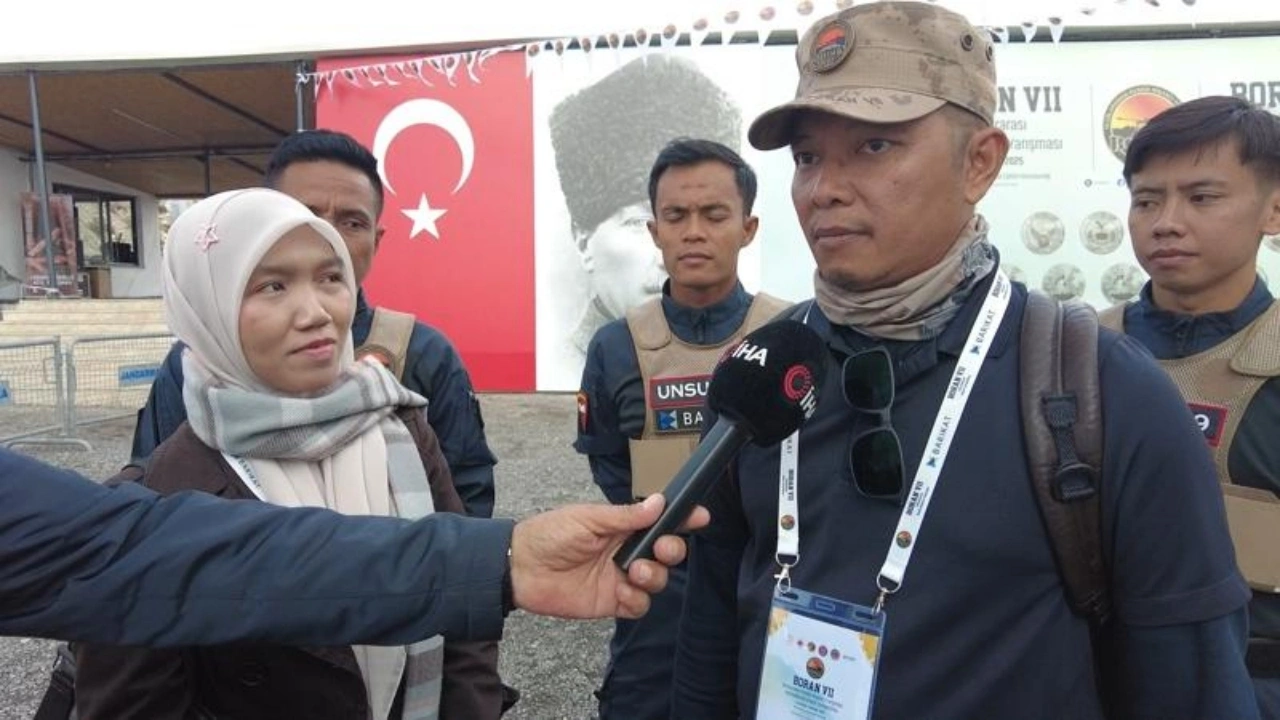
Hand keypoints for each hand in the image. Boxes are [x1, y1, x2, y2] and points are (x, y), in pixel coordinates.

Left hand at [509, 494, 709, 619]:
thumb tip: (658, 502)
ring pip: (658, 580)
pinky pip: (638, 606)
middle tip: (661, 549)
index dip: (682, 519)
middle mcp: (626, 551)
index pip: (659, 521)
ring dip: (654, 576)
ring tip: (635, 572)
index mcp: (622, 526)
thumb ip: (625, 515)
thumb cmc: (549, 534)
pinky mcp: (611, 602)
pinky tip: (621, 592)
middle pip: (667, 552)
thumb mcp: (588, 518)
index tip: (700, 516)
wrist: (520, 567)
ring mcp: (620, 577)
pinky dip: (636, 600)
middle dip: (672, 550)